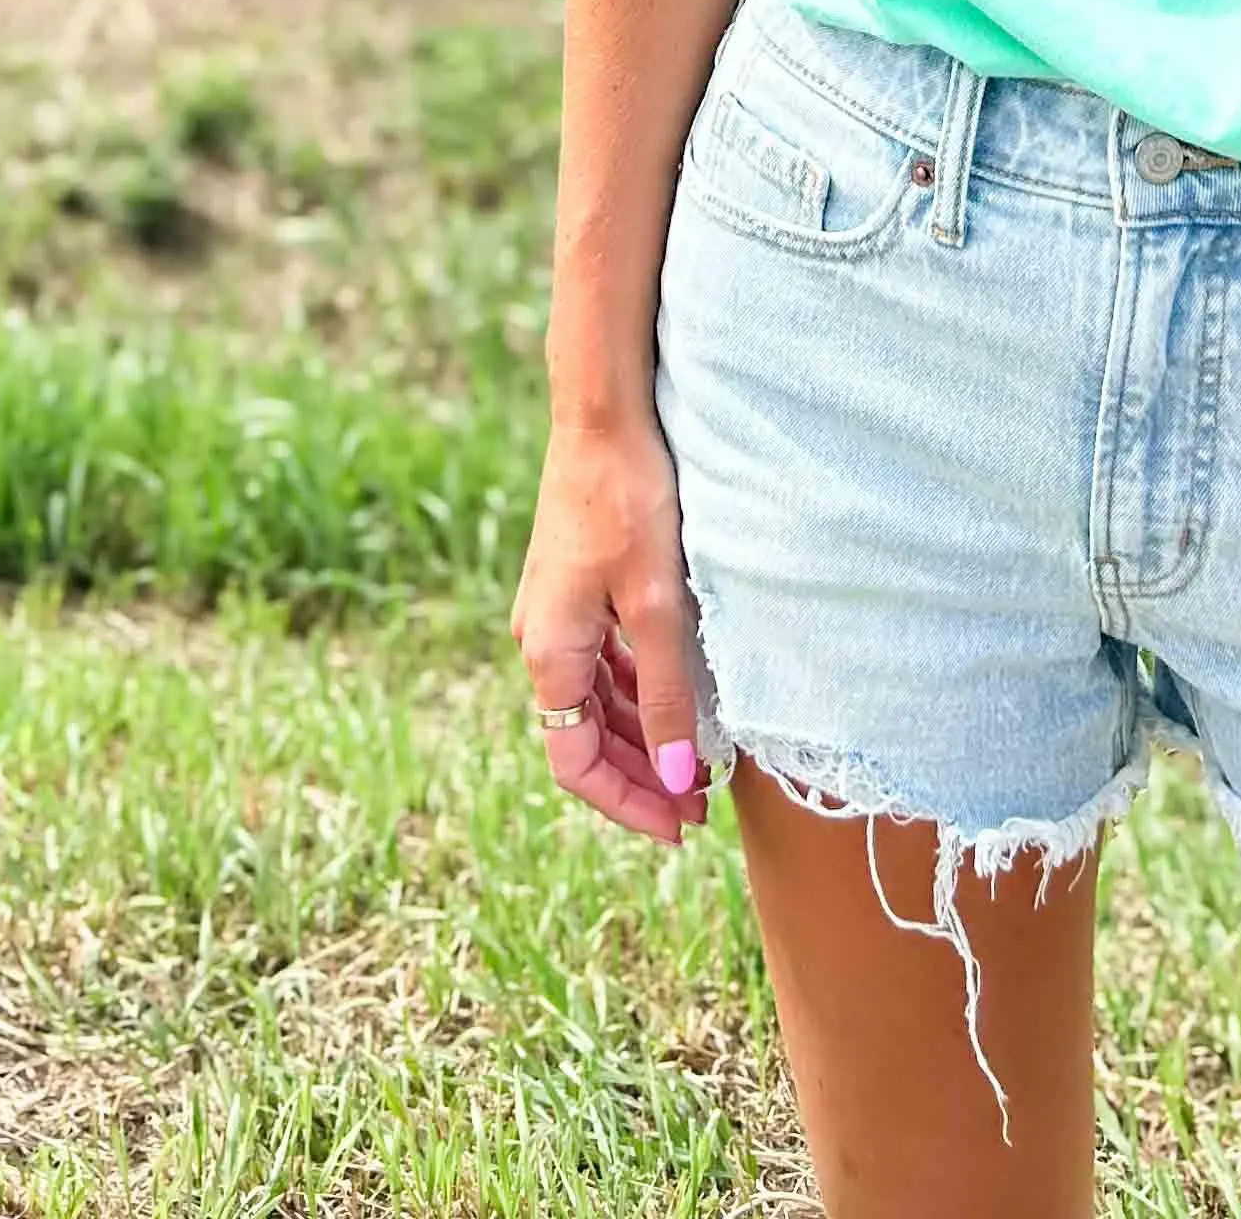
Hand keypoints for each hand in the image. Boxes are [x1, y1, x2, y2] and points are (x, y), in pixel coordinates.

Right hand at [510, 412, 713, 846]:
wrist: (603, 414)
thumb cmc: (629, 501)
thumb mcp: (660, 606)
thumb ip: (669, 698)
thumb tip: (680, 781)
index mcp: (550, 651)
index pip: (575, 763)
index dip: (628, 803)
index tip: (681, 826)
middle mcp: (542, 638)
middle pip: (583, 736)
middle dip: (639, 776)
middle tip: (698, 807)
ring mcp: (556, 612)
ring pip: (594, 701)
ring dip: (640, 736)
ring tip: (695, 762)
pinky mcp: (574, 587)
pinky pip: (601, 662)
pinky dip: (635, 691)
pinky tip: (676, 696)